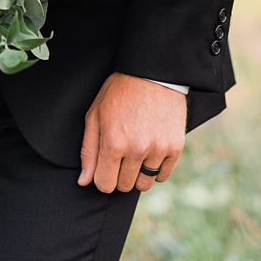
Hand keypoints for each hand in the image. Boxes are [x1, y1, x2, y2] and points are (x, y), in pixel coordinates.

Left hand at [78, 73, 185, 193]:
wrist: (151, 73)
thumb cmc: (118, 93)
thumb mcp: (95, 116)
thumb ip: (88, 151)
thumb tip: (84, 181)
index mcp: (113, 144)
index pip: (105, 185)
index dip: (102, 178)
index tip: (104, 167)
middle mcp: (137, 150)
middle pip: (124, 186)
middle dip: (119, 175)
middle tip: (120, 154)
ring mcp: (158, 150)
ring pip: (144, 184)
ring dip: (137, 174)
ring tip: (135, 153)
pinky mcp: (176, 147)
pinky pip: (163, 176)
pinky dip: (155, 170)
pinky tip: (150, 152)